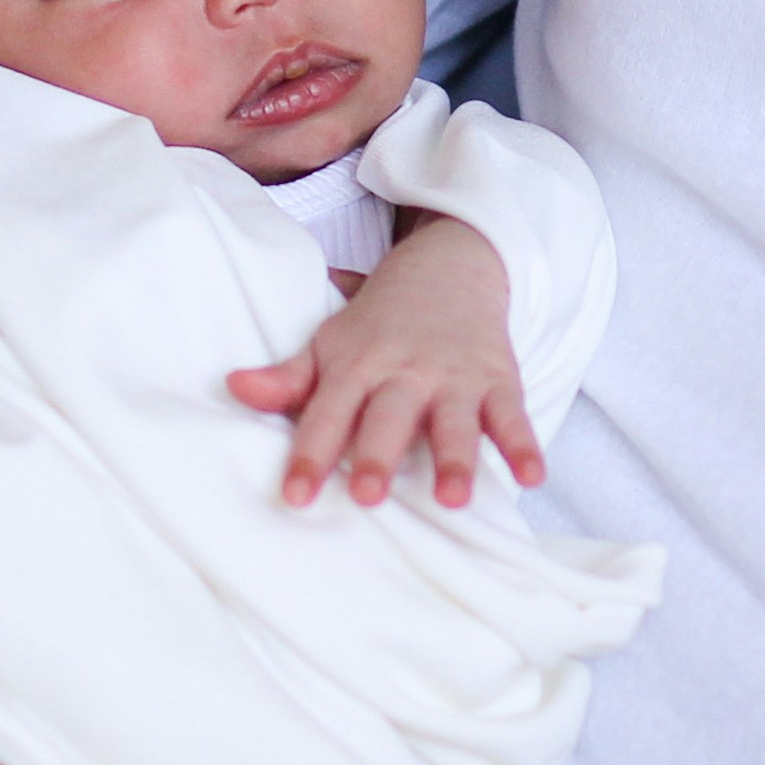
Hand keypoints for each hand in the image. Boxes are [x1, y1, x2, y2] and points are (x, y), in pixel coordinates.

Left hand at [225, 215, 544, 507]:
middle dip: (378, 454)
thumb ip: (288, 377)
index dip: (309, 454)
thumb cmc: (379, 323)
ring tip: (452, 499)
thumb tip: (232, 387)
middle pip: (389, 416)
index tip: (294, 496)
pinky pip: (513, 415)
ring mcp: (454, 376)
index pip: (327, 413)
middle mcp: (405, 371)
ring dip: (455, 458)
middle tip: (367, 497)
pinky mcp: (497, 380)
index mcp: (357, 364)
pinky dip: (525, 444)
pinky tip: (532, 477)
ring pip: (454, 420)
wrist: (450, 264)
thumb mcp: (330, 343)